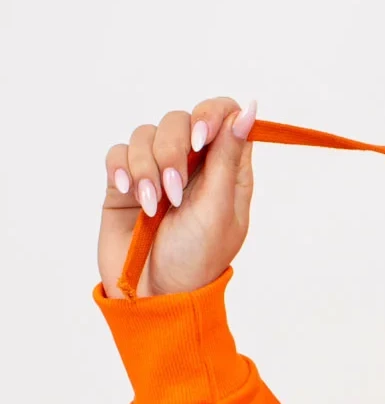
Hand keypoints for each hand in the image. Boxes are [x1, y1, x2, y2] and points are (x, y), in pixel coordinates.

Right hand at [98, 95, 255, 298]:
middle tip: (174, 193)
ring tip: (152, 207)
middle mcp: (193, 165)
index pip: (223, 115)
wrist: (155, 294)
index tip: (201, 138)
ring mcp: (158, 171)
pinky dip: (122, 169)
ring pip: (146, 134)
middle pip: (179, 120)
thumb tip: (248, 109)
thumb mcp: (219, 209)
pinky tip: (130, 195)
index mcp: (226, 170)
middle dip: (173, 150)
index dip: (211, 115)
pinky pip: (118, 153)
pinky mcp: (126, 181)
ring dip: (147, 168)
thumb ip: (228, 157)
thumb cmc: (196, 259)